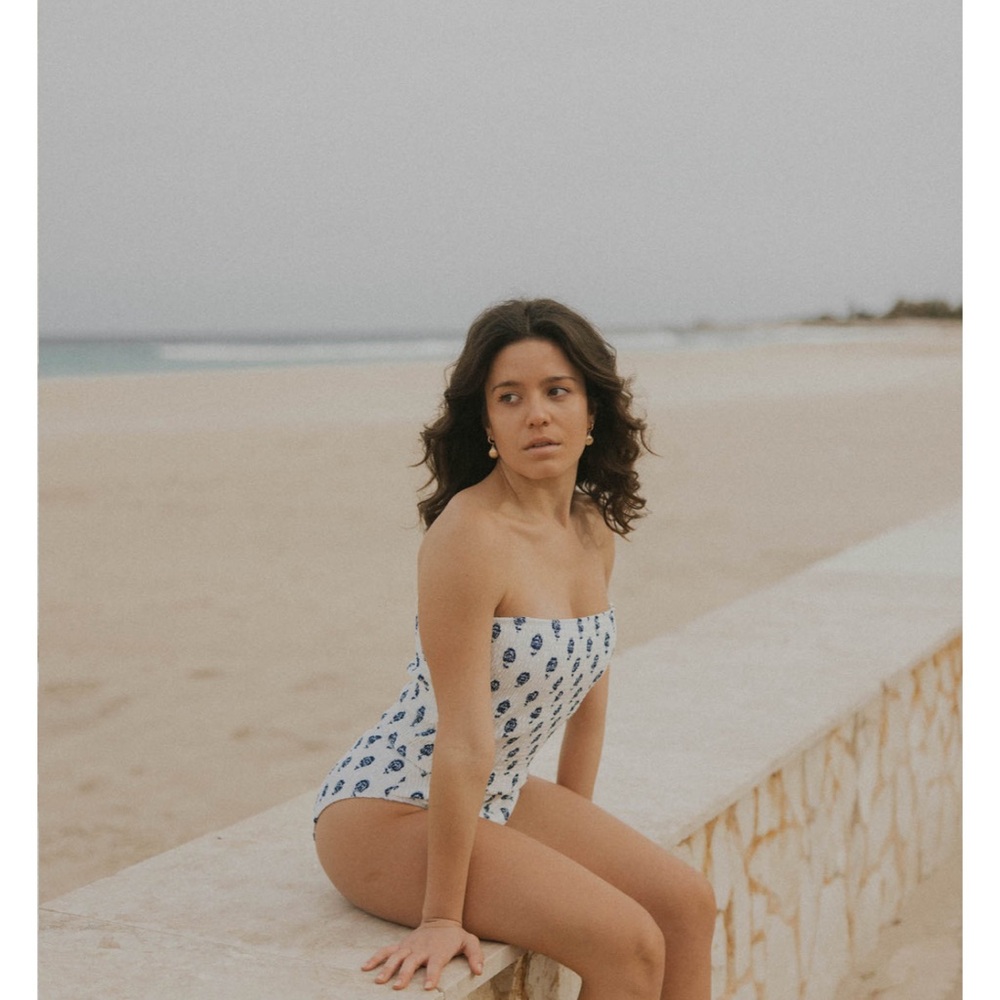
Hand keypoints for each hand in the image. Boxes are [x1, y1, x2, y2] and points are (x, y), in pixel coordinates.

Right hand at [362, 918, 484, 991]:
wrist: (440, 919)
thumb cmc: (455, 936)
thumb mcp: (470, 942)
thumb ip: (475, 955)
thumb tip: (479, 970)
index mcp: (438, 951)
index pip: (435, 965)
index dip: (432, 975)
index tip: (428, 987)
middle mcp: (421, 950)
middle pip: (412, 962)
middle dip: (405, 975)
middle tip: (397, 987)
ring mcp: (409, 947)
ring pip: (396, 957)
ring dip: (387, 969)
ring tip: (379, 981)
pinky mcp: (401, 945)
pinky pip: (386, 951)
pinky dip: (375, 958)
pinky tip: (365, 968)